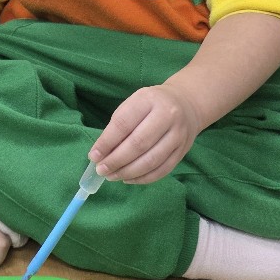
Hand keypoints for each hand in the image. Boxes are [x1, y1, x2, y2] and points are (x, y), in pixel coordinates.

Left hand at [89, 84, 205, 184]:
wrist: (186, 104)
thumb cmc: (151, 104)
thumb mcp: (133, 104)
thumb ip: (118, 126)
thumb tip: (101, 154)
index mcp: (149, 99)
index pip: (124, 123)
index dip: (107, 142)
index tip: (93, 156)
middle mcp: (167, 116)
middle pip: (138, 144)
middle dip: (116, 161)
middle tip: (101, 170)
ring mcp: (178, 135)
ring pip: (151, 161)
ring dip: (128, 172)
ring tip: (112, 176)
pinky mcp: (183, 151)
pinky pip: (162, 170)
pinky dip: (143, 178)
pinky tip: (128, 179)